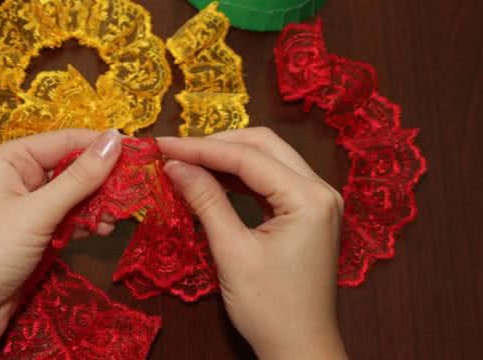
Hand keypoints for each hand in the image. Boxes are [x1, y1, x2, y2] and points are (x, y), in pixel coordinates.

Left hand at [0, 129, 122, 359]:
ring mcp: (26, 205)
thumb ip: (79, 177)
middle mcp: (17, 176)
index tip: (138, 154)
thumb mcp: (38, 212)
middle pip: (71, 167)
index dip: (100, 145)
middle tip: (132, 193)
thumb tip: (116, 138)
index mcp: (9, 159)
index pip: (64, 141)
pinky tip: (101, 230)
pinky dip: (85, 222)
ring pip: (72, 194)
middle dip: (101, 181)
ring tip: (115, 219)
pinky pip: (67, 216)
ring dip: (96, 205)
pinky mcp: (34, 231)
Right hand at [158, 127, 345, 359]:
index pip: (248, 157)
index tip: (162, 144)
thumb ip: (206, 201)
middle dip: (216, 145)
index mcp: (309, 198)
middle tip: (174, 151)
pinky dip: (240, 177)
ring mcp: (317, 201)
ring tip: (186, 162)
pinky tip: (211, 180)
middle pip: (263, 146)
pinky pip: (271, 181)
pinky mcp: (307, 213)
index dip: (200, 148)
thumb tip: (175, 165)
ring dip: (226, 158)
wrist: (300, 349)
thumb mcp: (232, 252)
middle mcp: (320, 190)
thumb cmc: (270, 308)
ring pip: (267, 159)